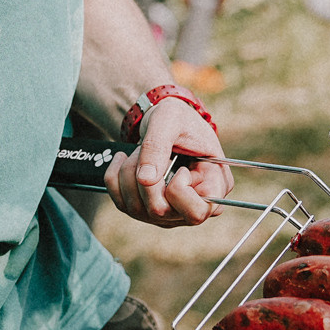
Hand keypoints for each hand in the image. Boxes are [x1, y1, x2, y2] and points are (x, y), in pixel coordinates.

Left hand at [106, 96, 230, 226]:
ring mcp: (172, 211)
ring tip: (137, 152)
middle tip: (147, 151)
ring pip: (137, 210)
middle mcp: (196, 204)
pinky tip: (122, 161)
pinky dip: (115, 179)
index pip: (197, 211)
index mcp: (215, 185)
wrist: (164, 121)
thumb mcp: (169, 120)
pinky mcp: (149, 210)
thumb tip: (145, 179)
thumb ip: (157, 147)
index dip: (178, 191)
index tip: (178, 166)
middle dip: (144, 178)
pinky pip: (123, 205)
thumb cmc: (176, 117)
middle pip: (160, 211)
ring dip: (127, 175)